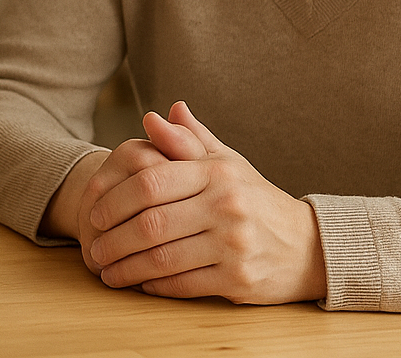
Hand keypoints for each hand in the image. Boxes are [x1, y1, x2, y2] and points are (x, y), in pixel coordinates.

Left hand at [85, 101, 325, 303]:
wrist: (306, 245)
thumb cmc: (254, 199)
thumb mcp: (225, 163)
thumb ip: (186, 140)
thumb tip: (153, 115)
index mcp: (217, 172)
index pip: (151, 181)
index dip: (114, 199)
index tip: (94, 213)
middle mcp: (226, 205)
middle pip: (151, 223)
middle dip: (113, 239)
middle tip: (93, 248)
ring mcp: (233, 244)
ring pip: (163, 258)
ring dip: (126, 267)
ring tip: (106, 270)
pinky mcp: (239, 279)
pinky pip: (183, 284)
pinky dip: (154, 285)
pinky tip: (139, 282)